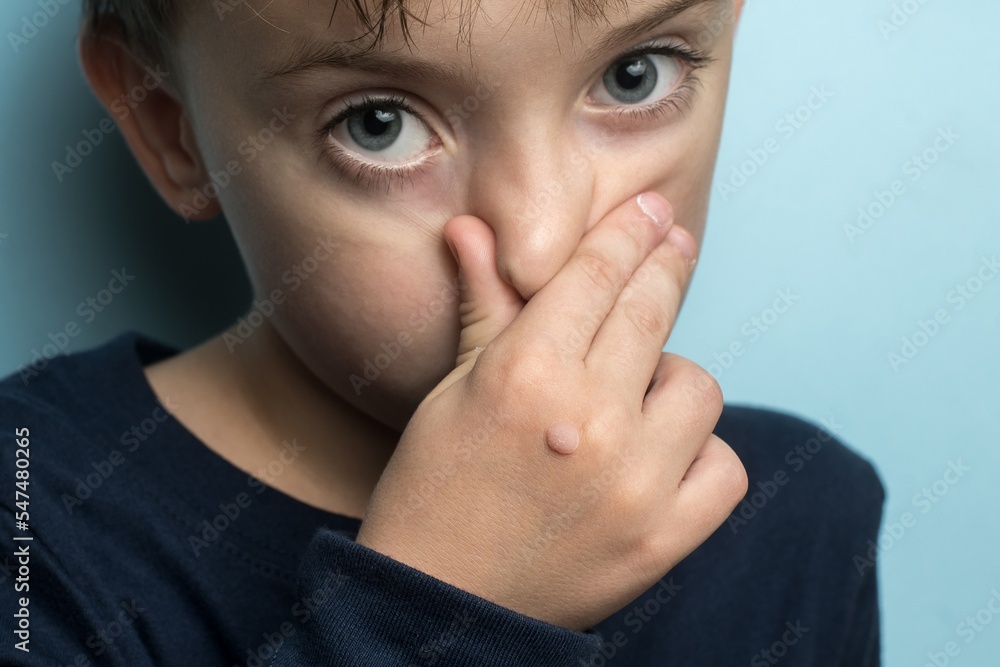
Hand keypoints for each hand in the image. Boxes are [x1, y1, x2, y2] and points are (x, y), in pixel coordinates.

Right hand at [356, 192, 747, 630]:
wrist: (441, 603)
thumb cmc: (433, 490)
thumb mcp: (451, 392)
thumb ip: (482, 307)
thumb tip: (473, 228)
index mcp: (524, 375)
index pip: (596, 276)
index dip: (629, 233)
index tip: (653, 211)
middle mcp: (588, 421)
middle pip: (652, 311)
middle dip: (665, 265)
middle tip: (672, 244)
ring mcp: (634, 484)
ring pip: (697, 386)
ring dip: (668, 378)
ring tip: (632, 395)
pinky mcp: (663, 540)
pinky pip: (724, 467)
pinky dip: (699, 453)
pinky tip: (662, 453)